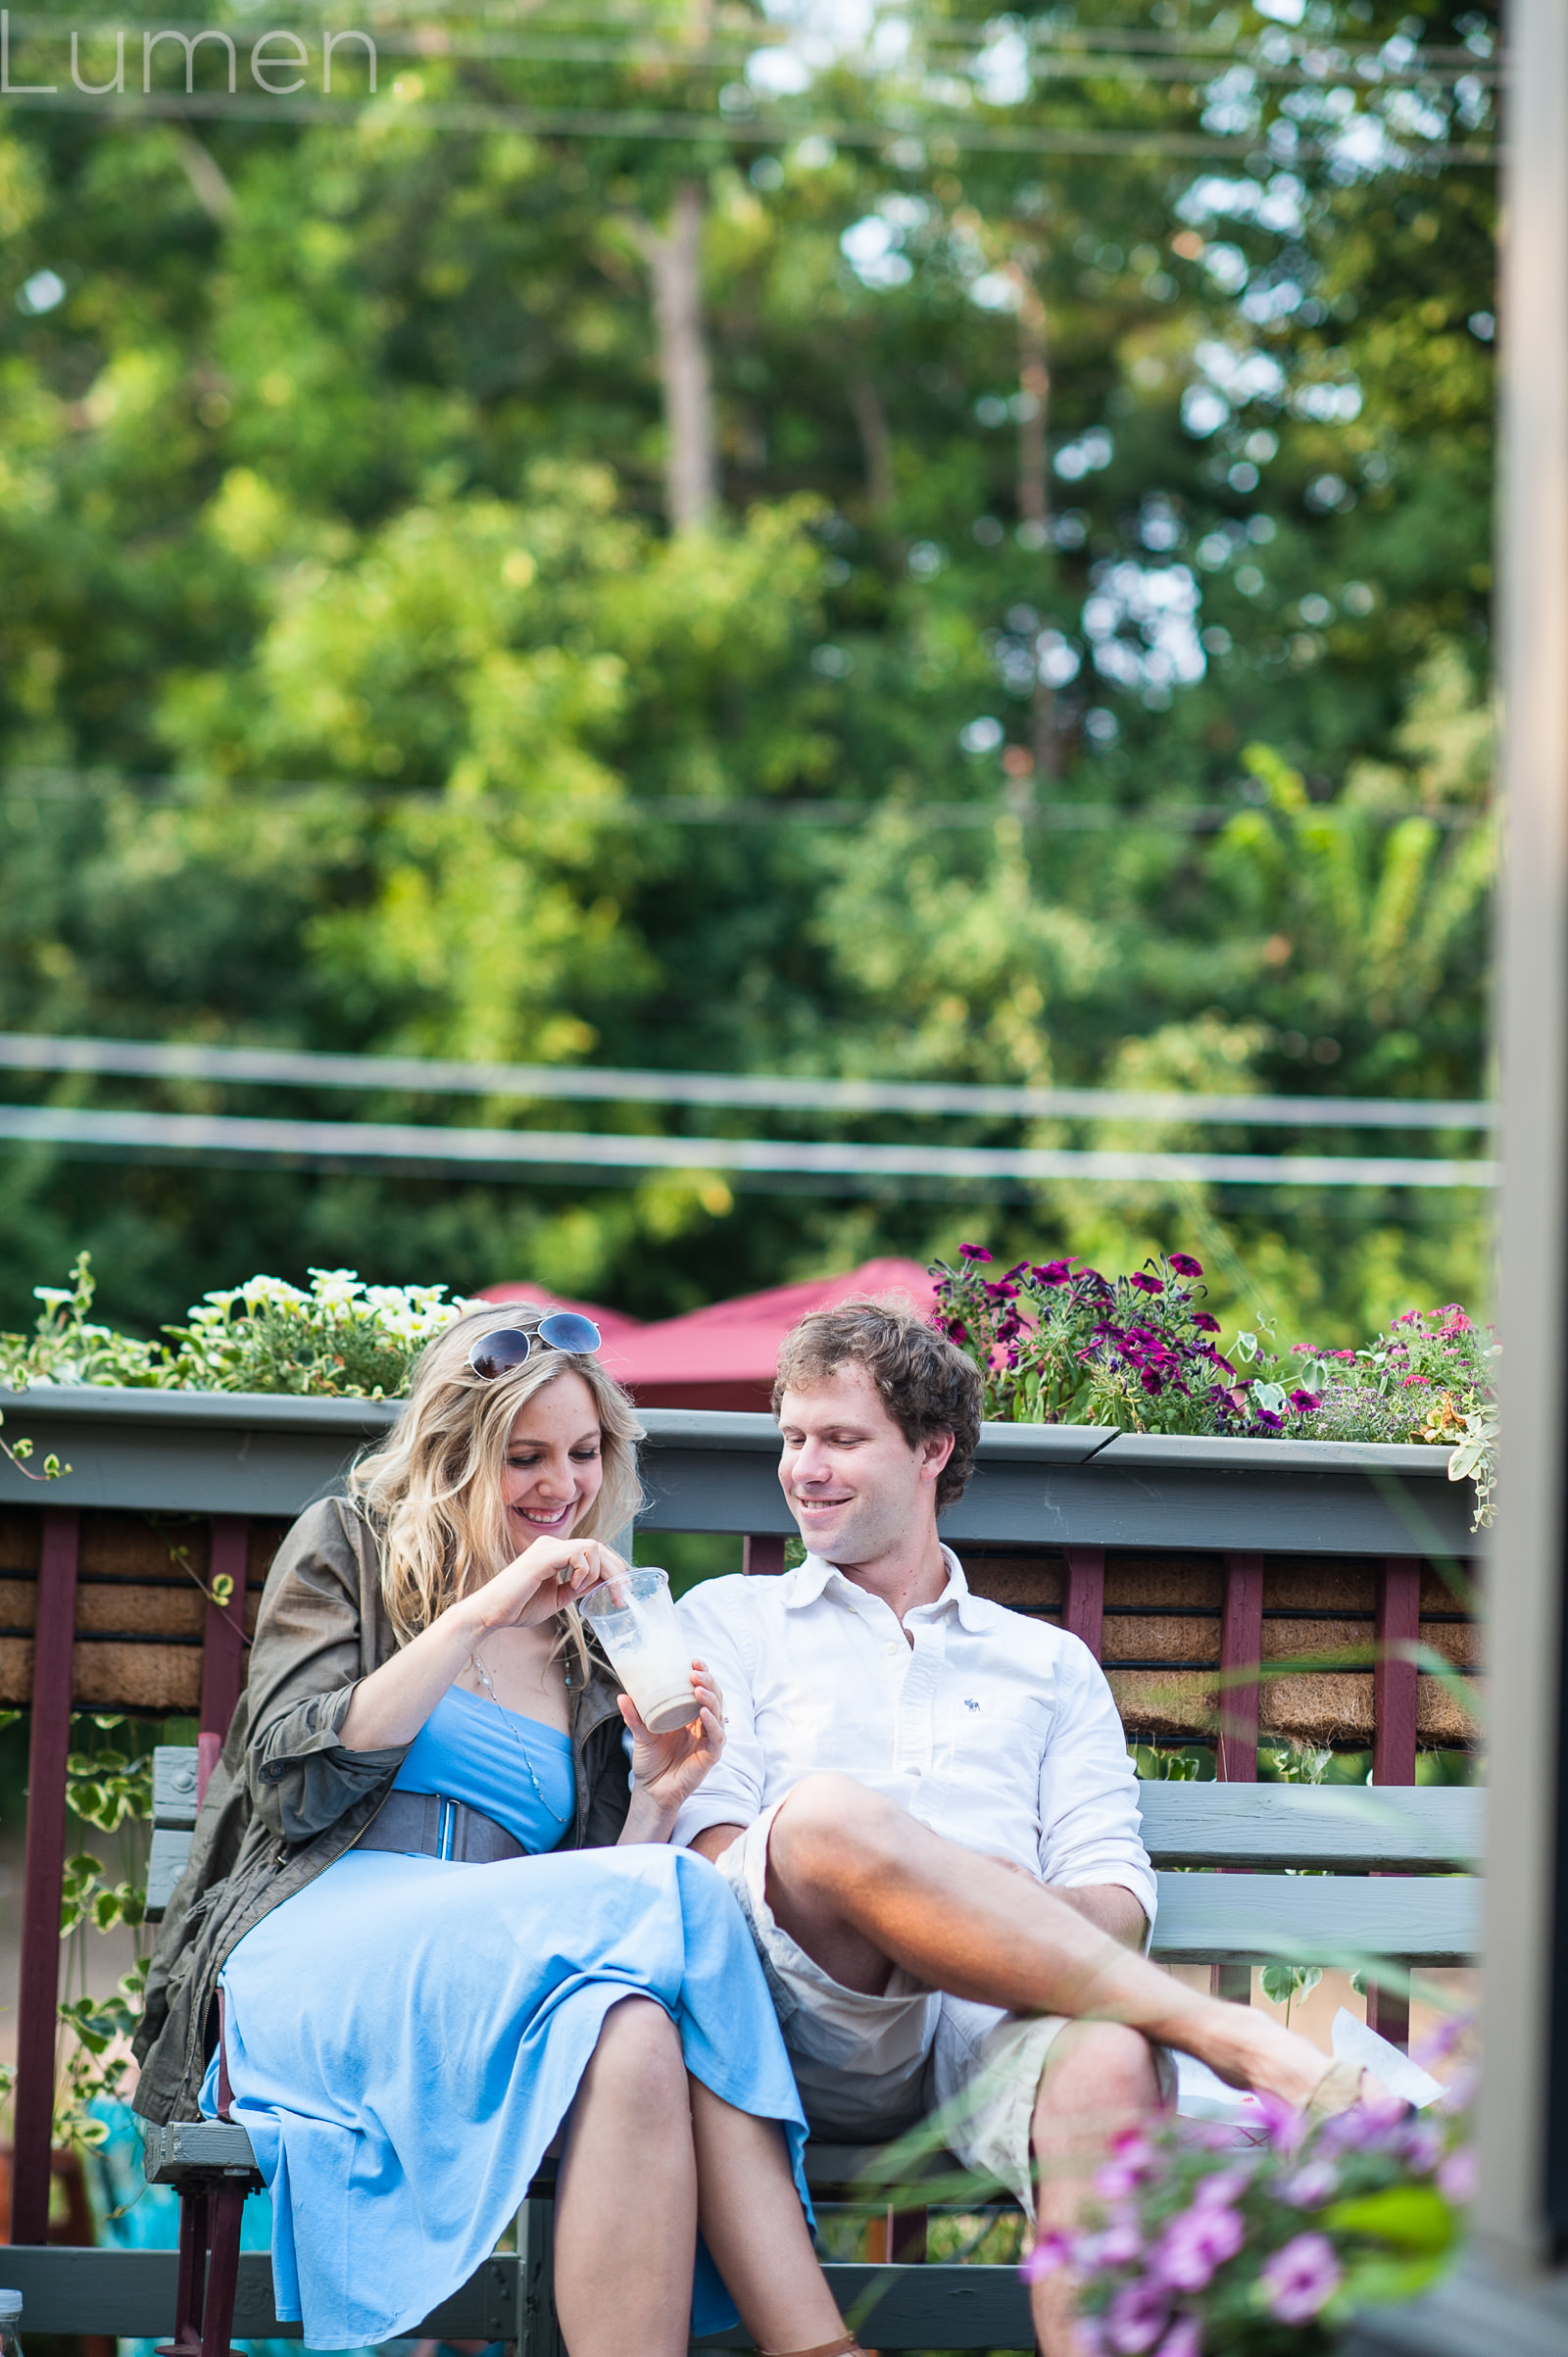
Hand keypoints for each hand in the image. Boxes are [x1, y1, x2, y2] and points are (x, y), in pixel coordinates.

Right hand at [465, 1537, 626, 1634]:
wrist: (490, 1614)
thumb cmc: (518, 1607)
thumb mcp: (559, 1597)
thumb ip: (580, 1587)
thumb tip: (605, 1583)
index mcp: (556, 1553)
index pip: (595, 1551)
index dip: (614, 1570)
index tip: (621, 1594)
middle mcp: (553, 1545)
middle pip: (599, 1547)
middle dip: (617, 1571)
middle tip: (621, 1596)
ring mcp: (547, 1547)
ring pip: (593, 1547)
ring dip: (599, 1573)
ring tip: (583, 1591)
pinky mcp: (543, 1556)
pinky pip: (578, 1554)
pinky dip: (584, 1572)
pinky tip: (573, 1586)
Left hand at [618, 1661, 724, 1814]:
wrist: (652, 1791)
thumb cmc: (651, 1761)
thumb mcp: (640, 1734)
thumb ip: (634, 1716)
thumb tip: (622, 1695)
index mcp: (690, 1715)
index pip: (702, 1689)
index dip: (702, 1673)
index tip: (693, 1660)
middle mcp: (703, 1724)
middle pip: (715, 1697)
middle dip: (708, 1681)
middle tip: (696, 1672)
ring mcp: (709, 1739)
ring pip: (718, 1713)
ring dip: (711, 1698)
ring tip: (698, 1689)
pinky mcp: (711, 1755)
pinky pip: (717, 1737)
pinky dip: (713, 1723)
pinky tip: (704, 1713)